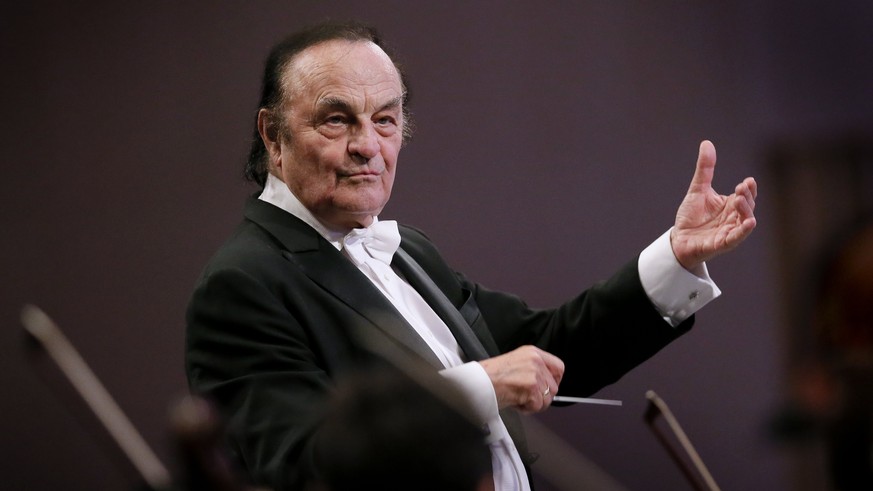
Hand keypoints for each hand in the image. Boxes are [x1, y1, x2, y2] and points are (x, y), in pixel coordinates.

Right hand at [478, 345, 563, 413]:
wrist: (480, 381)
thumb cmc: (492, 375)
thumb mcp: (516, 362)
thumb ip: (533, 369)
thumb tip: (545, 384)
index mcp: (533, 353)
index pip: (559, 367)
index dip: (555, 380)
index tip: (548, 388)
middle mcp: (536, 361)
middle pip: (554, 387)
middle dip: (542, 397)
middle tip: (527, 397)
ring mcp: (535, 374)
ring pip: (547, 399)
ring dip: (533, 404)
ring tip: (519, 398)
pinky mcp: (532, 388)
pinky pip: (537, 406)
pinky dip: (527, 409)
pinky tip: (516, 402)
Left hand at [671, 140, 756, 269]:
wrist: (678, 238)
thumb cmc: (691, 216)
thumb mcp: (697, 189)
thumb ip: (705, 169)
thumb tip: (706, 143)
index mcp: (730, 205)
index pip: (746, 195)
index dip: (749, 188)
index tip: (747, 181)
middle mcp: (733, 218)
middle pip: (748, 206)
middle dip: (747, 197)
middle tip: (741, 188)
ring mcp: (729, 231)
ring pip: (745, 222)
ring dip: (746, 211)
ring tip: (739, 200)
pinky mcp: (722, 243)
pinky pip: (736, 238)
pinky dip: (743, 231)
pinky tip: (749, 223)